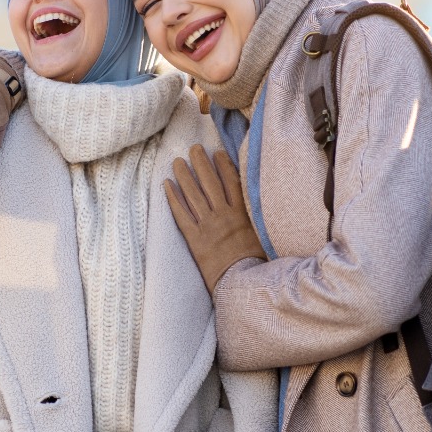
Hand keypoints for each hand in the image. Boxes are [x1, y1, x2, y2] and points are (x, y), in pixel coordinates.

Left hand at [164, 146, 264, 293]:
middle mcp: (223, 215)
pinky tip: (166, 185)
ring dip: (184, 175)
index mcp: (242, 213)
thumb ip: (260, 217)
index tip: (216, 152)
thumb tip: (263, 201)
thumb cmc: (258, 263)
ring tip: (177, 161)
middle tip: (193, 148)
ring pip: (193, 195)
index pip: (231, 182)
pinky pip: (181, 215)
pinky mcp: (194, 239)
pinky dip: (173, 199)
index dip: (223, 165)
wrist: (243, 283)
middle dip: (200, 163)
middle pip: (210, 183)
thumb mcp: (265, 235)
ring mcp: (207, 226)